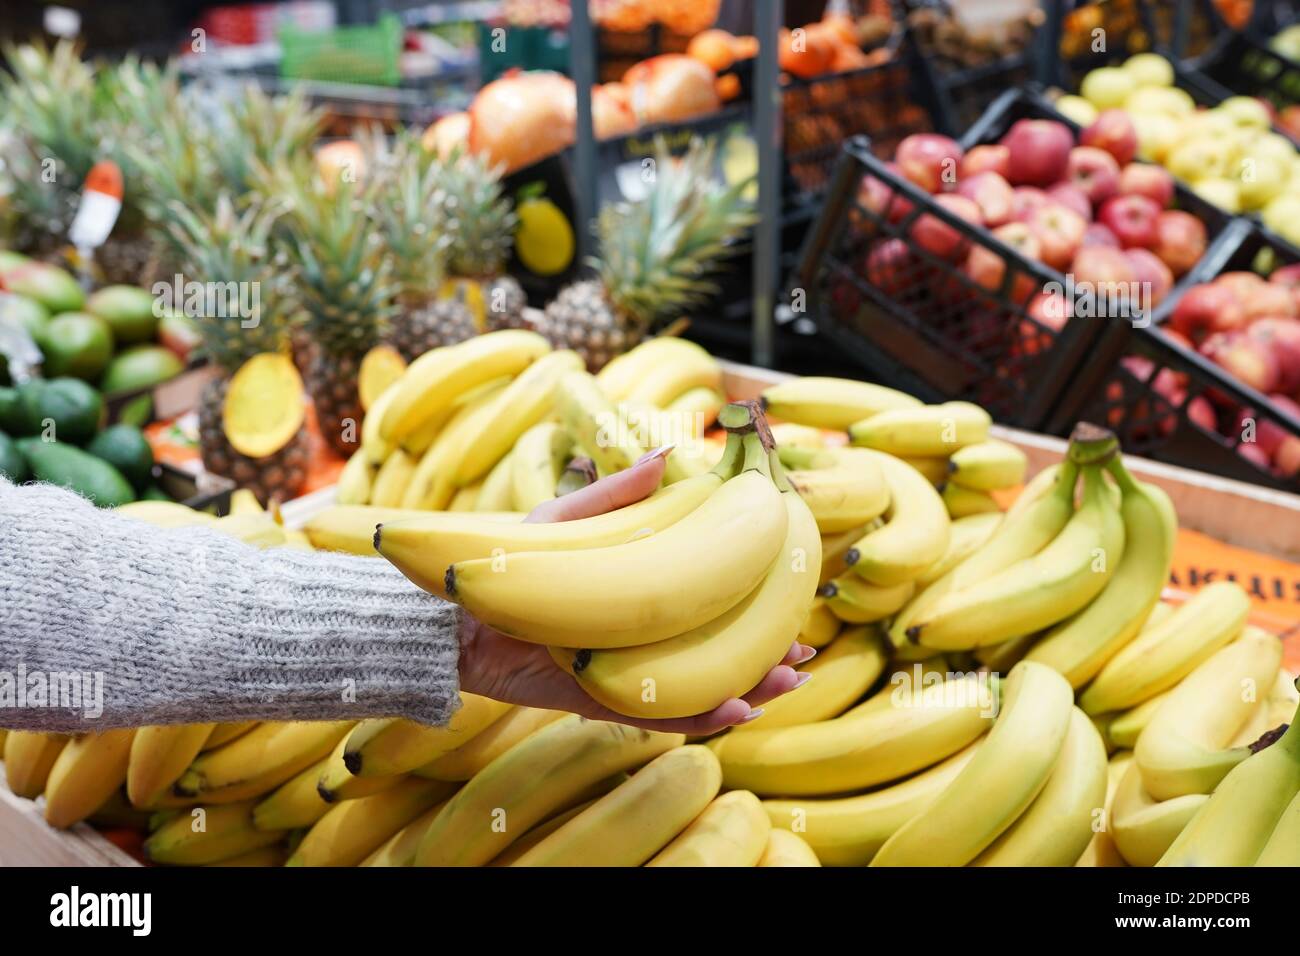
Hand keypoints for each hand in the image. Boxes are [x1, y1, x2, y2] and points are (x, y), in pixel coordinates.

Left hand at [456, 449, 814, 734]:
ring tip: (780, 685)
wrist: (452, 614)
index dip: (757, 606)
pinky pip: (656, 717)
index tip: (795, 600)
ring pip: (697, 689)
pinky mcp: (600, 699)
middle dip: (764, 658)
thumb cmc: (509, 560)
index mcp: (644, 591)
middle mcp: (642, 635)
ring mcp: (625, 670)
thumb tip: (675, 451)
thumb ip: (619, 493)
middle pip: (716, 652)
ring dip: (745, 691)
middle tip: (798, 659)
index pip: (712, 601)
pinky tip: (734, 710)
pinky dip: (698, 718)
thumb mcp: (570, 520)